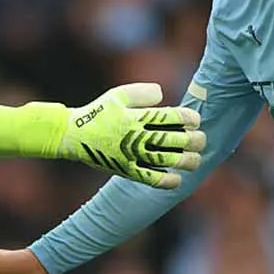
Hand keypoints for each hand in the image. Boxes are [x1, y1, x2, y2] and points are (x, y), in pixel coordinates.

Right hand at [58, 83, 205, 189]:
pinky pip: (150, 179)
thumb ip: (142, 92)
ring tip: (196, 160)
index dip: (190, 119)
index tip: (194, 121)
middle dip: (194, 140)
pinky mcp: (126, 170)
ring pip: (167, 160)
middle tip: (201, 140)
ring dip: (186, 161)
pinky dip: (166, 180)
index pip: (173, 117)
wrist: (73, 135)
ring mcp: (132, 154)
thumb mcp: (117, 95)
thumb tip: (162, 94)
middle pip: (175, 139)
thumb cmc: (97, 112)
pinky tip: (177, 179)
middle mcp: (137, 136)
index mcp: (137, 116)